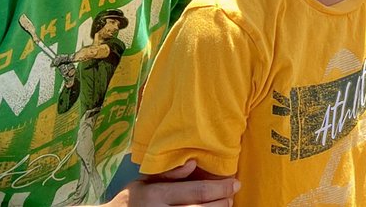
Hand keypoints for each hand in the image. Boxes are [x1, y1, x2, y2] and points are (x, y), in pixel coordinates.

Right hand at [106, 160, 239, 206]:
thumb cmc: (130, 200)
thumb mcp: (144, 182)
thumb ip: (169, 173)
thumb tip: (193, 163)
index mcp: (156, 195)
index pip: (197, 191)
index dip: (220, 188)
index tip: (235, 183)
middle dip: (221, 202)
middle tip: (232, 195)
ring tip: (225, 205)